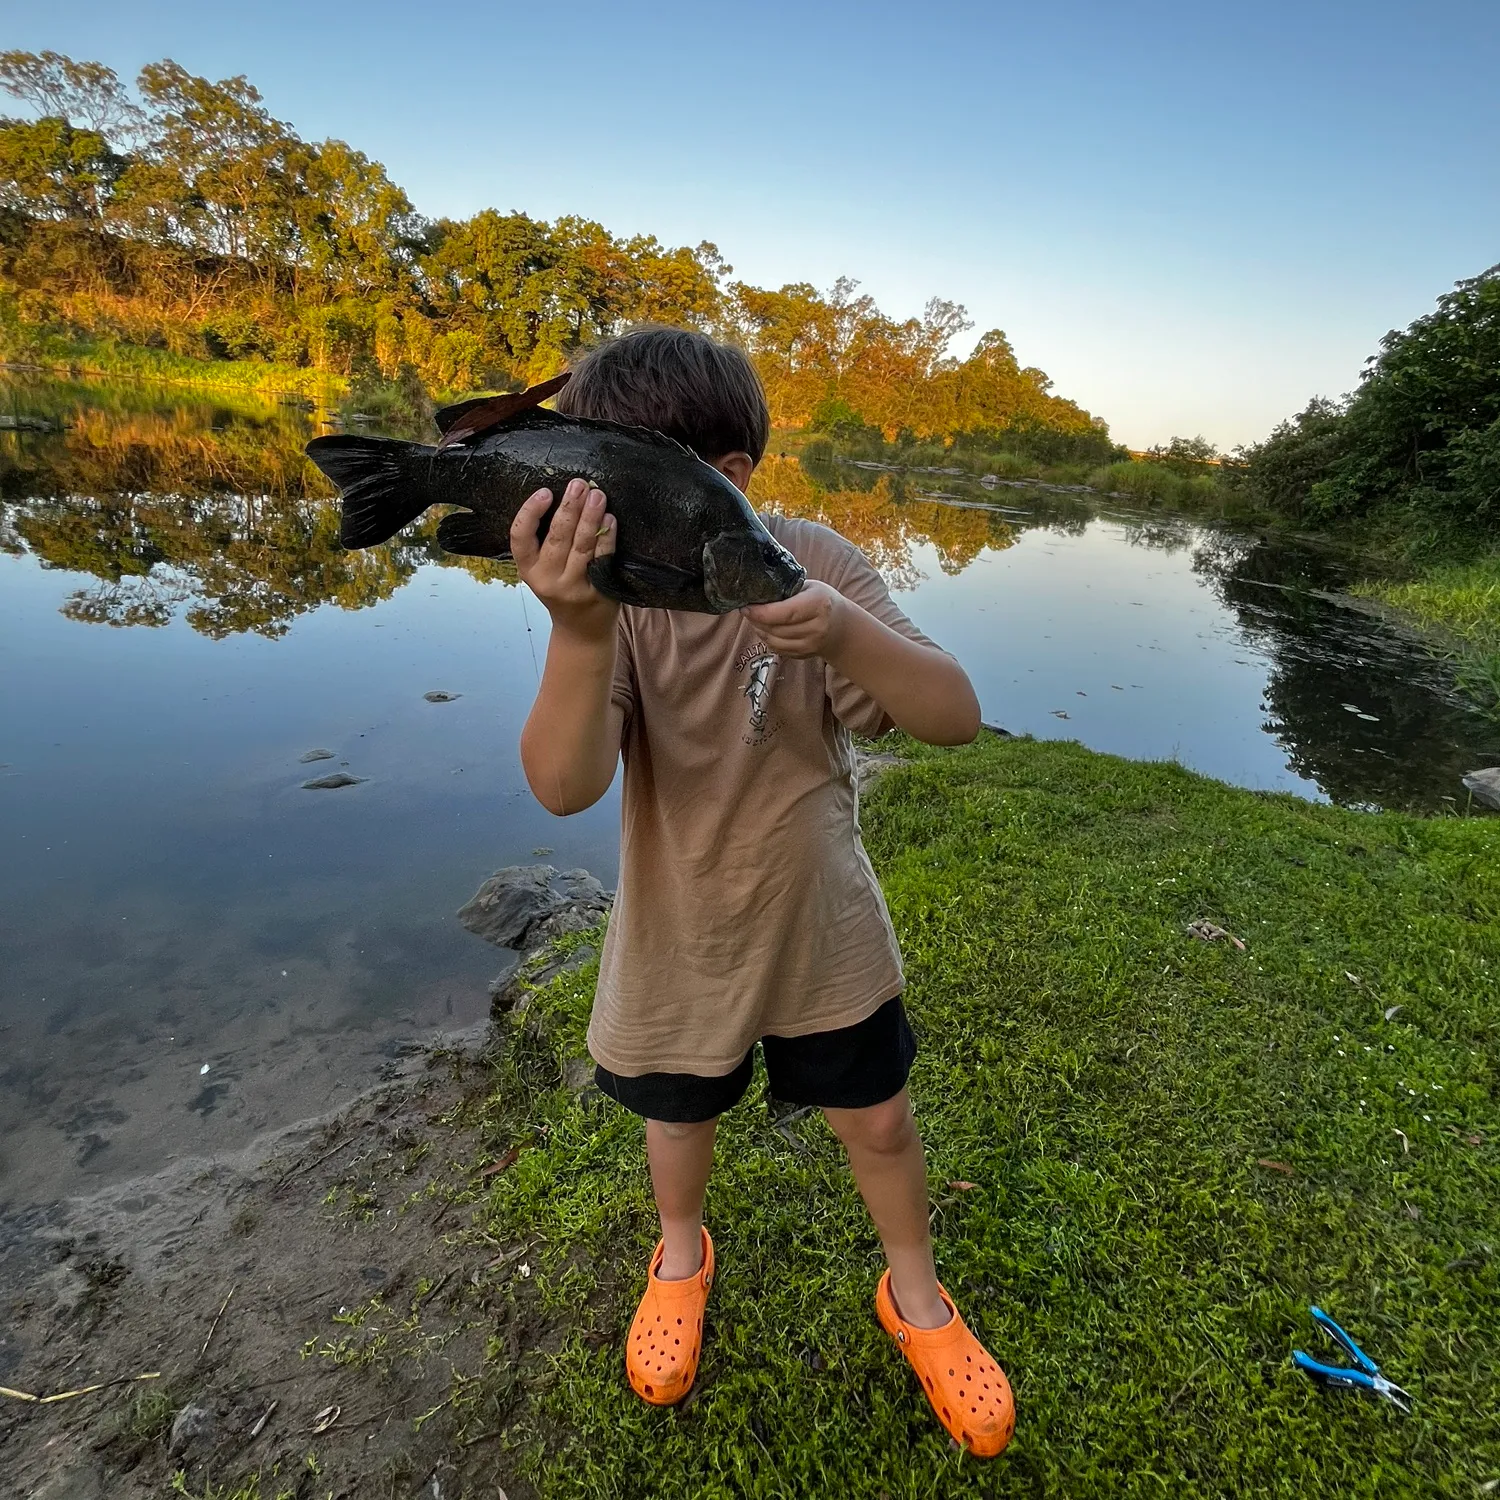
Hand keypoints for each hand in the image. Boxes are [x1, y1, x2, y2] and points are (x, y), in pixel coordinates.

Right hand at [510, 478, 617, 640]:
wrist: (582, 630)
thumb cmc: (561, 590)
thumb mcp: (542, 570)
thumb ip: (545, 540)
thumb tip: (563, 495)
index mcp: (528, 569)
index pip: (520, 537)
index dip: (530, 512)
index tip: (545, 491)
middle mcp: (548, 579)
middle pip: (557, 537)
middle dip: (569, 507)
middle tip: (579, 484)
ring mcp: (574, 587)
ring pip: (582, 545)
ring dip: (590, 517)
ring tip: (597, 495)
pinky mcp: (598, 590)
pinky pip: (603, 558)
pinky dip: (607, 537)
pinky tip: (610, 520)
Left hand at [741, 580, 847, 659]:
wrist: (842, 627)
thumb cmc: (822, 601)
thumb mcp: (810, 587)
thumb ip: (786, 590)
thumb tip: (756, 591)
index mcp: (818, 604)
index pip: (785, 612)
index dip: (761, 612)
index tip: (746, 606)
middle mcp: (817, 627)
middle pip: (776, 628)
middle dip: (756, 620)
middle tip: (747, 610)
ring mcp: (811, 644)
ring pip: (774, 641)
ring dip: (759, 630)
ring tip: (755, 618)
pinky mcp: (805, 655)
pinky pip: (777, 649)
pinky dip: (767, 639)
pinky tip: (765, 628)